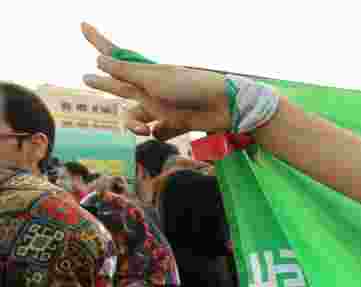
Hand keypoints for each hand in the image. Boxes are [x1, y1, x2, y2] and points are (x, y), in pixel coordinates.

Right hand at [81, 23, 230, 139]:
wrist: (224, 108)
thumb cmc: (190, 87)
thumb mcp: (153, 79)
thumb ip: (125, 72)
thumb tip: (97, 59)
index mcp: (144, 72)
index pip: (115, 55)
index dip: (98, 41)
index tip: (82, 25)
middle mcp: (149, 89)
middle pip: (119, 87)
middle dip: (103, 84)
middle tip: (85, 79)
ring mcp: (161, 107)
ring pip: (134, 116)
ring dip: (131, 124)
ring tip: (141, 129)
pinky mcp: (174, 124)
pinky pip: (157, 132)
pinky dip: (158, 134)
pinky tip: (163, 133)